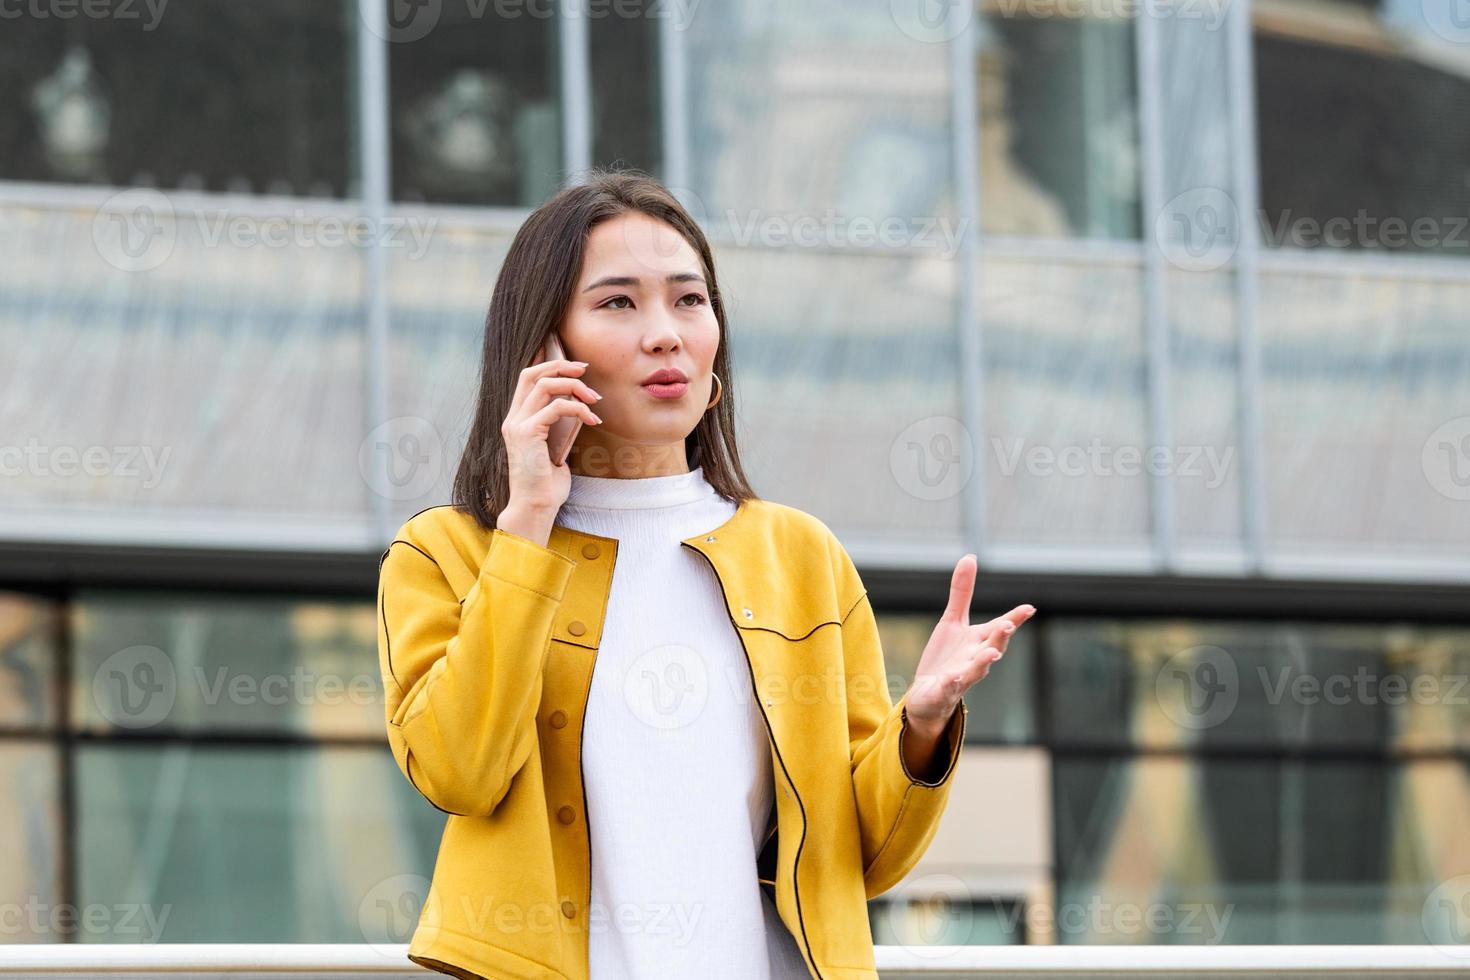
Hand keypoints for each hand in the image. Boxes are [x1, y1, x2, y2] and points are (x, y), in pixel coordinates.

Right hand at [501, 346, 602, 514]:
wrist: (536, 506)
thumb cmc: (546, 483)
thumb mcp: (553, 447)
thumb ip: (558, 425)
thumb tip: (577, 406)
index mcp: (517, 420)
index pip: (526, 379)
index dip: (547, 363)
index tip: (573, 363)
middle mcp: (513, 419)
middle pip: (532, 373)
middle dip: (560, 365)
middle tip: (585, 369)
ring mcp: (517, 425)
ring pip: (545, 385)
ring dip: (574, 386)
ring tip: (594, 399)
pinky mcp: (527, 433)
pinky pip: (557, 407)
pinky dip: (579, 409)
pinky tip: (593, 419)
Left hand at [904, 553, 1034, 735]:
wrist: (929, 696)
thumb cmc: (947, 658)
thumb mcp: (952, 621)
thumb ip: (962, 592)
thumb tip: (971, 556)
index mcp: (979, 641)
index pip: (1000, 628)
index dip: (1015, 618)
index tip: (1029, 608)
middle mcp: (975, 659)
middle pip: (993, 648)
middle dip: (1001, 637)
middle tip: (1007, 625)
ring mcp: (962, 677)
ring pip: (976, 671)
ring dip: (983, 662)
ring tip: (991, 653)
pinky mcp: (943, 692)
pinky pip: (949, 688)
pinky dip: (952, 683)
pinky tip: (952, 677)